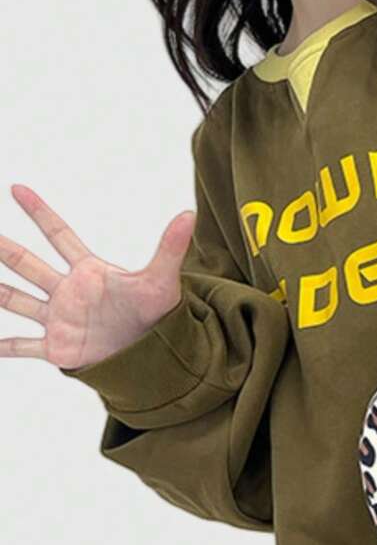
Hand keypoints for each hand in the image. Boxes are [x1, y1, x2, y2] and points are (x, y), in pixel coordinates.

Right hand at [0, 184, 194, 368]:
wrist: (153, 356)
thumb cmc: (157, 316)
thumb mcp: (161, 282)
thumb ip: (170, 249)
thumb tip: (189, 214)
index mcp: (88, 272)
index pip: (59, 234)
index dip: (39, 212)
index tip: (16, 188)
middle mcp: (68, 291)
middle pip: (28, 264)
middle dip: (4, 248)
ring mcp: (59, 319)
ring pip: (17, 300)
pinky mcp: (58, 348)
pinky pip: (23, 346)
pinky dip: (4, 346)